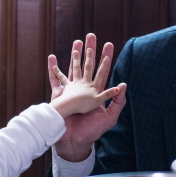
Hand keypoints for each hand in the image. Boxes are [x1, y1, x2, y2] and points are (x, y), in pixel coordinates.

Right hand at [48, 34, 126, 161]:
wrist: (74, 140)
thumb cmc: (92, 131)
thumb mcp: (110, 118)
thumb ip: (117, 102)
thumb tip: (122, 85)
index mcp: (96, 94)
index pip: (103, 71)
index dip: (106, 58)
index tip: (108, 45)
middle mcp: (84, 90)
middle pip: (88, 65)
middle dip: (90, 50)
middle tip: (91, 36)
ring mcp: (71, 91)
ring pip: (72, 68)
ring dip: (74, 54)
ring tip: (76, 41)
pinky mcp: (60, 95)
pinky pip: (55, 79)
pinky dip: (53, 68)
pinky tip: (53, 57)